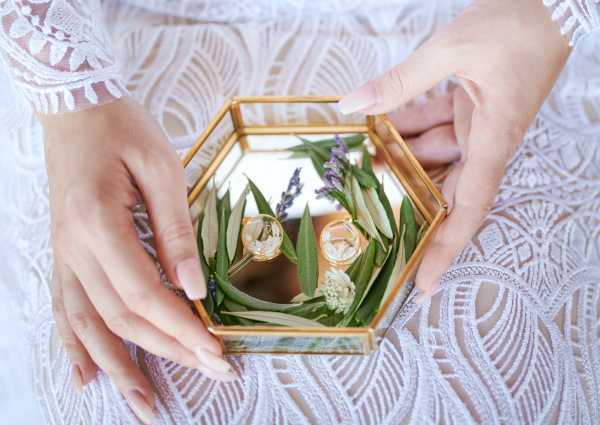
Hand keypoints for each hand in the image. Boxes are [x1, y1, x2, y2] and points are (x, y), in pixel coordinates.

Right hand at [42, 98, 235, 423]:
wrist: (76, 111)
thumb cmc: (123, 131)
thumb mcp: (162, 169)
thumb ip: (176, 231)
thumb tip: (194, 287)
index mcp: (99, 224)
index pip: (145, 295)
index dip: (183, 329)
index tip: (218, 352)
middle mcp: (74, 249)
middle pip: (122, 317)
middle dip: (169, 351)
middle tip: (211, 373)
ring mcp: (64, 255)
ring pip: (89, 325)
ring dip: (119, 368)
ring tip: (144, 404)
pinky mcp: (64, 254)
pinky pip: (65, 310)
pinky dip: (76, 347)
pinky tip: (87, 376)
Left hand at [339, 0, 570, 300]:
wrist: (552, 0)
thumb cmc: (518, 24)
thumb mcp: (451, 49)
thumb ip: (400, 81)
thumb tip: (352, 104)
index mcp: (493, 139)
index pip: (469, 208)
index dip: (446, 248)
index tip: (426, 282)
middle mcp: (486, 140)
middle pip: (446, 191)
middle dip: (413, 208)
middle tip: (375, 228)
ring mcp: (478, 123)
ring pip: (435, 156)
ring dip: (402, 160)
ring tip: (363, 166)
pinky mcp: (472, 105)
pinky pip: (435, 124)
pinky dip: (409, 124)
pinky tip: (380, 123)